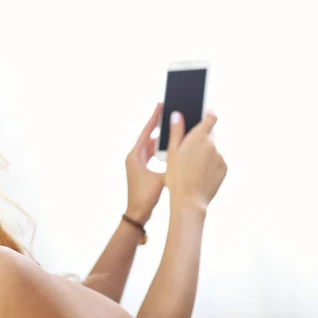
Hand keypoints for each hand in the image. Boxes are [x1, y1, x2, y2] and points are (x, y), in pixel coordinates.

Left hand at [125, 103, 164, 223]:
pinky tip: (170, 145)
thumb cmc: (146, 196)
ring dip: (160, 137)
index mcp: (135, 156)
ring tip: (171, 126)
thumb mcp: (162, 177)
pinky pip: (151, 154)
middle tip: (167, 111)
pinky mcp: (141, 169)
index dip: (153, 118)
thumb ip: (172, 163)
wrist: (138, 213)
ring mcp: (137, 163)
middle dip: (158, 125)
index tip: (159, 104)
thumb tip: (183, 150)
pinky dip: (160, 149)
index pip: (145, 132)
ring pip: (150, 145)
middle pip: (148, 136)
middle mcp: (134, 157)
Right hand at [165, 111, 226, 210]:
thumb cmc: (177, 176)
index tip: (204, 113)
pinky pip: (217, 161)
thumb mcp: (172, 153)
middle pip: (210, 134)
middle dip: (201, 138)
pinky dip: (210, 163)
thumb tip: (177, 115)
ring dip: (205, 152)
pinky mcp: (224, 168)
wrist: (189, 200)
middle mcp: (213, 144)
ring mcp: (220, 156)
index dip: (208, 113)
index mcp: (199, 137)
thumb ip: (176, 132)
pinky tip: (199, 173)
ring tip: (192, 166)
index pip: (211, 117)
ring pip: (213, 149)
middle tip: (188, 148)